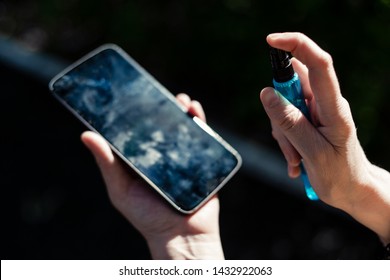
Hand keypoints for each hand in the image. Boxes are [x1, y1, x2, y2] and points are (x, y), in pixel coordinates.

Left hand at [81, 93, 223, 258]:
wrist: (181, 236)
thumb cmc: (147, 217)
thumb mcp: (121, 190)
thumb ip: (107, 163)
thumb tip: (86, 134)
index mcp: (144, 159)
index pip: (140, 131)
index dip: (138, 112)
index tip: (135, 94)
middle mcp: (164, 156)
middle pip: (164, 126)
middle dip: (164, 108)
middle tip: (160, 95)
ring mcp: (184, 158)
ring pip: (184, 129)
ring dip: (183, 111)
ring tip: (180, 100)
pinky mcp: (203, 163)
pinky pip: (204, 140)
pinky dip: (201, 123)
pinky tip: (194, 111)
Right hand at [260, 32, 389, 242]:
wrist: (352, 191)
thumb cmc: (339, 175)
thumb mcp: (313, 153)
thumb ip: (289, 123)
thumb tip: (266, 92)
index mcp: (334, 108)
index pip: (318, 64)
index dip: (296, 46)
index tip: (271, 41)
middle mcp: (326, 103)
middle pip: (292, 85)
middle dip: (278, 111)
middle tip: (287, 141)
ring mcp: (317, 112)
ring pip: (284, 105)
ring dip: (281, 133)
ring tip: (295, 157)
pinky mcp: (309, 121)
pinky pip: (285, 120)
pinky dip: (284, 139)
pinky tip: (296, 159)